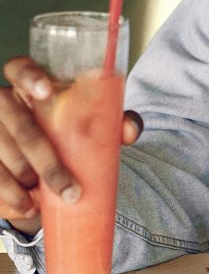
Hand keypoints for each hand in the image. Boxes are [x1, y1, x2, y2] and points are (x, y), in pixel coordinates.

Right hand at [0, 57, 142, 233]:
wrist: (34, 165)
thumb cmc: (63, 134)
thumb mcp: (85, 125)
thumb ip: (111, 123)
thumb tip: (130, 129)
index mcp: (29, 86)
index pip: (20, 68)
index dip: (30, 76)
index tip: (46, 91)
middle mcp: (4, 102)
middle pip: (21, 126)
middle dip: (47, 162)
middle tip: (71, 191)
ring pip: (3, 154)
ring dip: (24, 181)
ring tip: (44, 199)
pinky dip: (10, 197)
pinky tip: (26, 206)